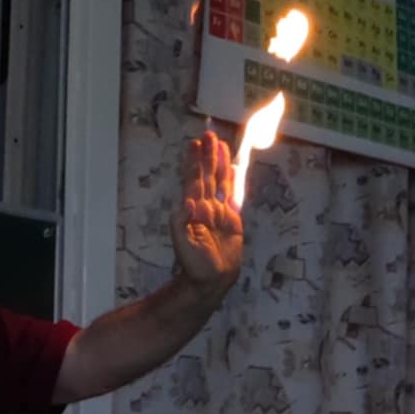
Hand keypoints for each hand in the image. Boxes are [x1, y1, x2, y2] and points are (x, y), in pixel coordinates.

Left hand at [170, 130, 241, 294]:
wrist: (212, 279)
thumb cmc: (195, 264)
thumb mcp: (183, 244)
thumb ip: (182, 223)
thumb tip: (188, 201)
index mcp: (191, 209)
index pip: (193, 179)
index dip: (195, 161)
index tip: (196, 143)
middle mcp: (205, 205)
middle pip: (206, 175)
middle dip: (207, 155)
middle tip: (209, 133)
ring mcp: (219, 211)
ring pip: (219, 181)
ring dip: (219, 163)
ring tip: (220, 144)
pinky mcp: (232, 219)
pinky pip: (232, 194)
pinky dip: (232, 180)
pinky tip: (232, 167)